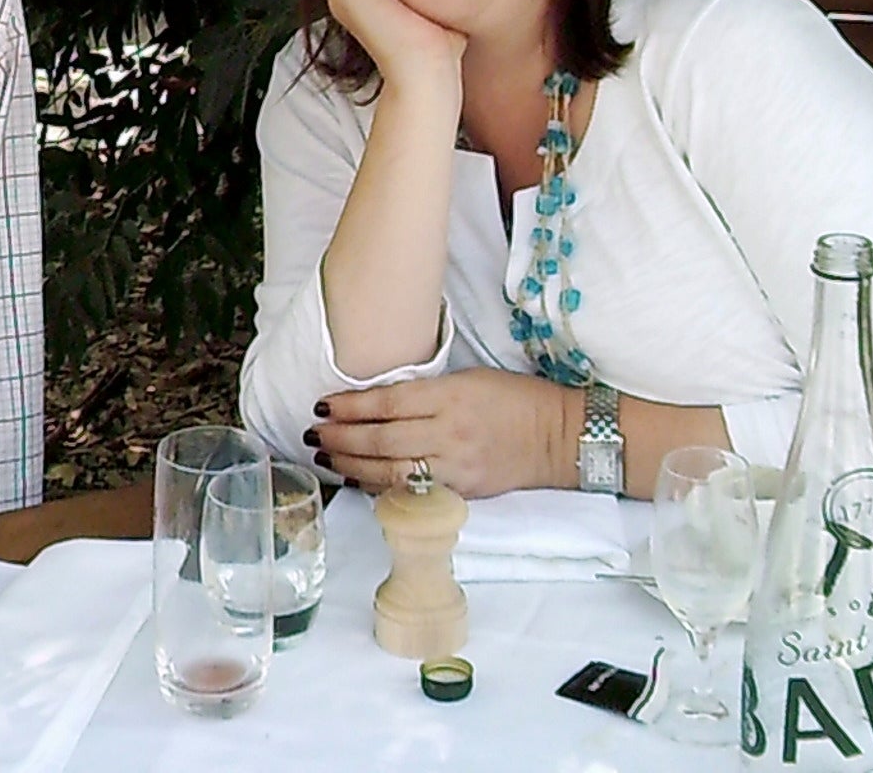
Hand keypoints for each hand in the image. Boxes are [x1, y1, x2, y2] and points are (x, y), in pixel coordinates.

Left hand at [307, 368, 576, 497]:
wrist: (559, 436)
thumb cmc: (514, 398)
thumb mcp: (469, 379)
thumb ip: (425, 392)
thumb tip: (376, 401)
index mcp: (451, 396)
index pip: (387, 403)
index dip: (350, 406)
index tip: (321, 405)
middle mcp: (451, 433)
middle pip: (383, 440)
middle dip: (341, 438)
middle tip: (313, 435)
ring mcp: (457, 467)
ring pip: (393, 472)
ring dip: (354, 465)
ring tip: (327, 458)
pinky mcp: (464, 493)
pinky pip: (414, 492)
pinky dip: (382, 487)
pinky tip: (360, 480)